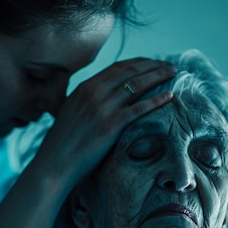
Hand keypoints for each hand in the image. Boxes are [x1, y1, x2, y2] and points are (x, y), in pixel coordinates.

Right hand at [32, 58, 175, 189]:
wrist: (53, 164)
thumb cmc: (61, 144)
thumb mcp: (69, 113)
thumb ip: (82, 102)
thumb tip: (94, 100)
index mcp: (84, 87)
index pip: (117, 67)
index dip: (138, 63)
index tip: (152, 64)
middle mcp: (94, 92)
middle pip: (130, 71)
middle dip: (153, 65)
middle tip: (170, 66)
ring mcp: (103, 108)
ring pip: (138, 85)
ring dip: (159, 76)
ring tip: (174, 74)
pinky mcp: (111, 125)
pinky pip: (139, 108)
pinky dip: (156, 99)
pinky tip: (170, 96)